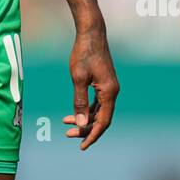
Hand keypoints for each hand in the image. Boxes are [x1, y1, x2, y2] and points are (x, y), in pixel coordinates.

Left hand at [63, 28, 117, 148]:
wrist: (91, 33)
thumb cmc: (84, 53)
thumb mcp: (78, 78)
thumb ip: (80, 101)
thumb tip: (81, 123)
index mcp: (109, 92)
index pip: (103, 121)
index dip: (92, 135)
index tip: (82, 146)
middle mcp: (112, 91)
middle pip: (101, 118)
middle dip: (86, 129)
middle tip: (69, 136)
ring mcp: (109, 87)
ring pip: (98, 110)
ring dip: (84, 119)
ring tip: (66, 124)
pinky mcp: (104, 82)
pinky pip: (97, 102)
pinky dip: (86, 109)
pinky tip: (74, 112)